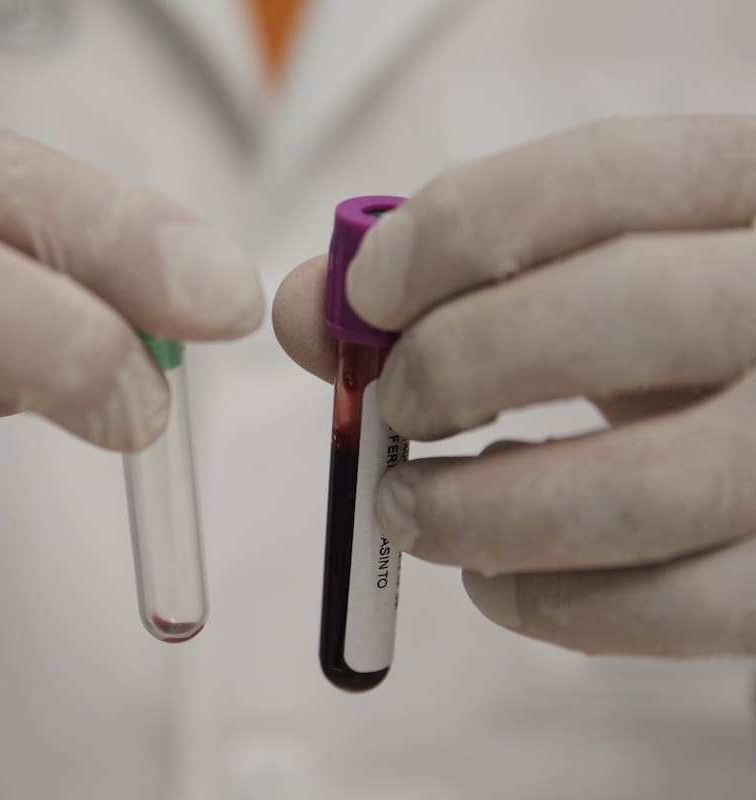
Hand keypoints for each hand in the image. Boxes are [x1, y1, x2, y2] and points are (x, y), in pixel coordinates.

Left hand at [274, 116, 755, 656]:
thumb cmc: (674, 353)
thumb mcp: (594, 286)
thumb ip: (451, 283)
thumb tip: (306, 306)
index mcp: (753, 193)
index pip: (603, 175)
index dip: (452, 232)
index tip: (361, 291)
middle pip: (623, 308)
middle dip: (457, 363)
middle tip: (393, 408)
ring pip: (636, 490)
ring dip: (474, 511)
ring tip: (406, 508)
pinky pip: (673, 609)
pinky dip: (546, 603)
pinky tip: (493, 582)